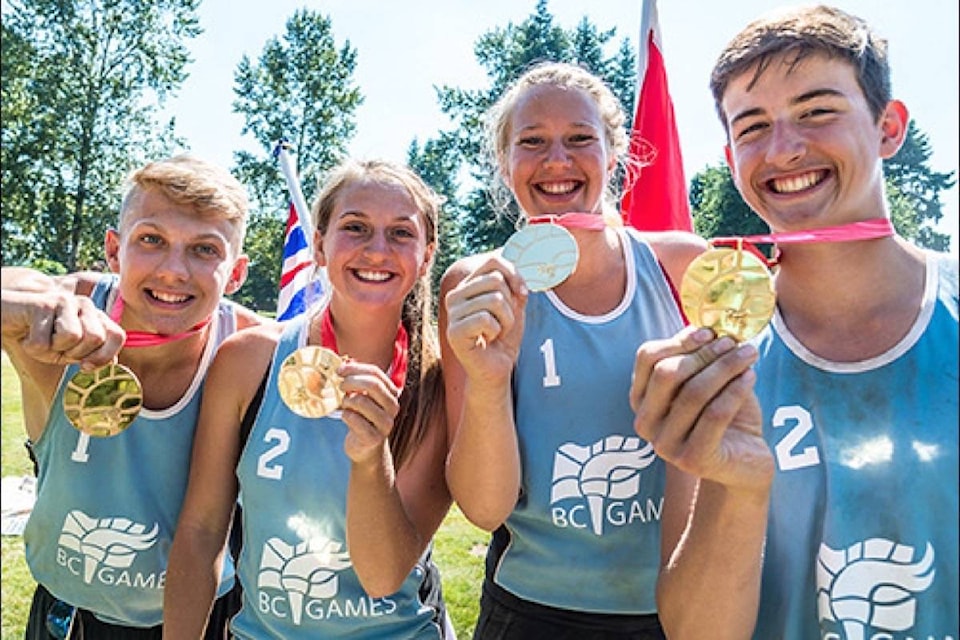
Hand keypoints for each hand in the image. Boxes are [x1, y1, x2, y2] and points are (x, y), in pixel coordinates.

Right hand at [2, 289, 124, 369]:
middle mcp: (85, 304)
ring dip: (52, 349)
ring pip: (72, 336)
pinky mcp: (43, 303)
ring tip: (41, 339)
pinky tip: (26, 335)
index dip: (105, 356)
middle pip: (95, 338)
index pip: (117, 335)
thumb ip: (92, 354)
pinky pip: (44, 341)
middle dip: (73, 353)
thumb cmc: (39, 337)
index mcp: (95, 316)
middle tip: (56, 347)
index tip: (85, 367)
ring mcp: (65, 301)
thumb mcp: (68, 351)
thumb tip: (115, 362)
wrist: (5, 320)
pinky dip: (33, 347)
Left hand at [339, 360, 401, 465]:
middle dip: (352, 381)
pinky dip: (346, 415)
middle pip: (373, 385)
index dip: (356, 368)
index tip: (340, 370)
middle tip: (340, 385)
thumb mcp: (363, 398)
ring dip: (347, 400)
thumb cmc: (362, 418)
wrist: (366, 449)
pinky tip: (345, 416)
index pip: (376, 373)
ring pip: (362, 402)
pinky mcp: (374, 438)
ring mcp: (385, 423)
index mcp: (392, 394)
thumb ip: (357, 381)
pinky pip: (355, 420)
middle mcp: (393, 407)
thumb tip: (343, 362)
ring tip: (344, 404)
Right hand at [444, 256, 526, 385]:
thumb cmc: (505, 336)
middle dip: (511, 303)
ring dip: (506, 320)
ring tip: (497, 331)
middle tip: (504, 321)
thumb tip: (525, 255)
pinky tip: (489, 339)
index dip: (515, 274)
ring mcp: (452, 313)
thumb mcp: (514, 303)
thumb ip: (515, 280)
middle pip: (495, 280)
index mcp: (467, 285)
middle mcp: (455, 295)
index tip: (524, 294)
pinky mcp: (454, 332)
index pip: (493, 261)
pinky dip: (497, 331)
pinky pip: (486, 319)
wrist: (498, 367)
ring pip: (494, 300)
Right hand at [630, 327, 772, 490]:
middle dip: (705, 353)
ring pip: (694, 392)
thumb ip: (699, 357)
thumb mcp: (707, 382)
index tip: (709, 332)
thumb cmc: (724, 417)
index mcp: (642, 400)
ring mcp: (666, 445)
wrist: (744, 463)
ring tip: (749, 354)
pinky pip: (714, 415)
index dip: (679, 340)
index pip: (647, 358)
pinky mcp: (693, 459)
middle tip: (735, 343)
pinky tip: (750, 376)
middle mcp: (646, 423)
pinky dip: (735, 390)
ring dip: (725, 367)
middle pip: (668, 373)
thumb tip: (705, 324)